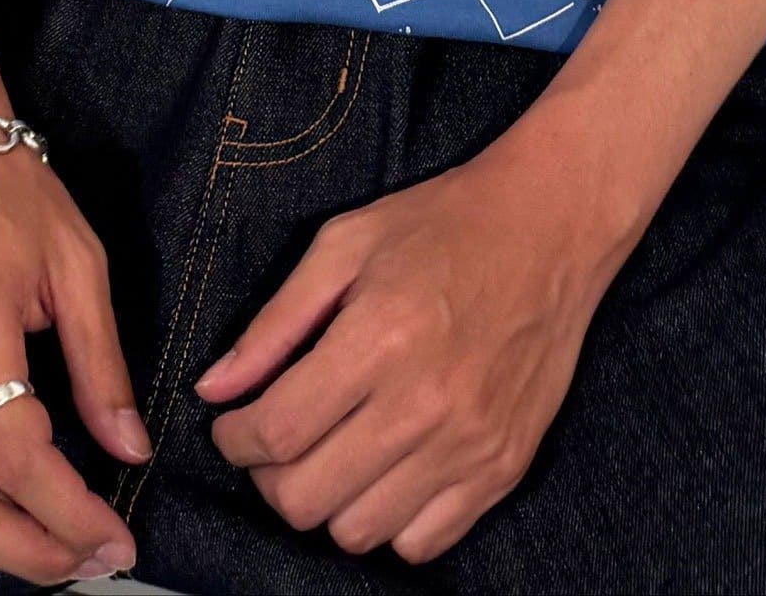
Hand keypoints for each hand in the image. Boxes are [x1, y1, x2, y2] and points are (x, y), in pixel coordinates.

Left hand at [198, 144, 628, 562]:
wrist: (551, 226)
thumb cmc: (446, 223)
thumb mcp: (346, 243)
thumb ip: (275, 321)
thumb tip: (214, 388)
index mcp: (380, 337)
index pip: (275, 432)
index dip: (234, 438)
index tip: (232, 423)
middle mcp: (426, 402)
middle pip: (305, 497)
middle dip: (268, 475)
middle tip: (276, 437)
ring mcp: (470, 444)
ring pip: (357, 532)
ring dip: (327, 499)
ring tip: (332, 450)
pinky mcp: (505, 467)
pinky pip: (421, 542)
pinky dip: (389, 518)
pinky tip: (386, 467)